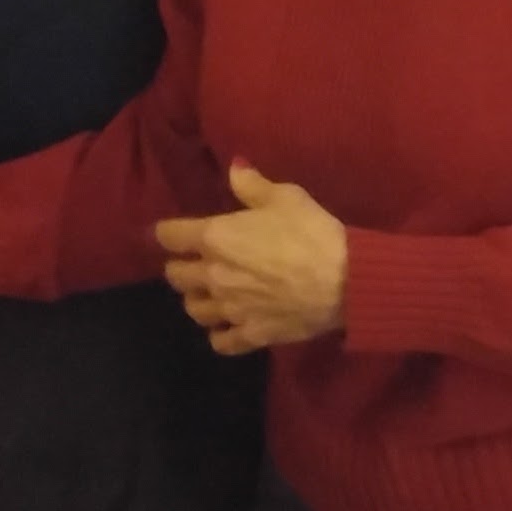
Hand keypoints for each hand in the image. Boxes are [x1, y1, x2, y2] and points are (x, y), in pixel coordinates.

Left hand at [154, 162, 346, 356]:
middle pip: (174, 276)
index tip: (173, 232)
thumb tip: (233, 167)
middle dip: (180, 266)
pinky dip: (219, 335)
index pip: (168, 235)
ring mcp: (230, 309)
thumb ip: (251, 184)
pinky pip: (220, 342)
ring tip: (209, 293)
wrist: (344, 281)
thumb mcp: (284, 197)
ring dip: (197, 299)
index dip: (167, 232)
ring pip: (193, 310)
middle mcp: (214, 275)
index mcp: (216, 237)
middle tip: (196, 260)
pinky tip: (228, 325)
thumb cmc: (311, 232)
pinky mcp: (250, 335)